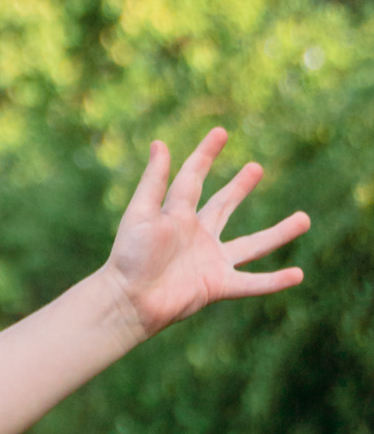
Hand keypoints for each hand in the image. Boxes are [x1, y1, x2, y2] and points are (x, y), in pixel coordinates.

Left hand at [105, 127, 308, 338]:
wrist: (128, 300)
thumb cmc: (129, 256)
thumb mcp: (140, 213)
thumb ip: (154, 181)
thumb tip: (160, 143)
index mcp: (177, 215)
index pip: (194, 177)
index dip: (206, 155)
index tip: (221, 133)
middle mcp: (197, 236)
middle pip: (224, 207)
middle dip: (239, 188)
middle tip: (256, 168)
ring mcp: (210, 261)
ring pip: (253, 245)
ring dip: (279, 233)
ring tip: (305, 219)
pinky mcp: (217, 285)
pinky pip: (252, 283)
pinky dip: (275, 281)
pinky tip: (299, 275)